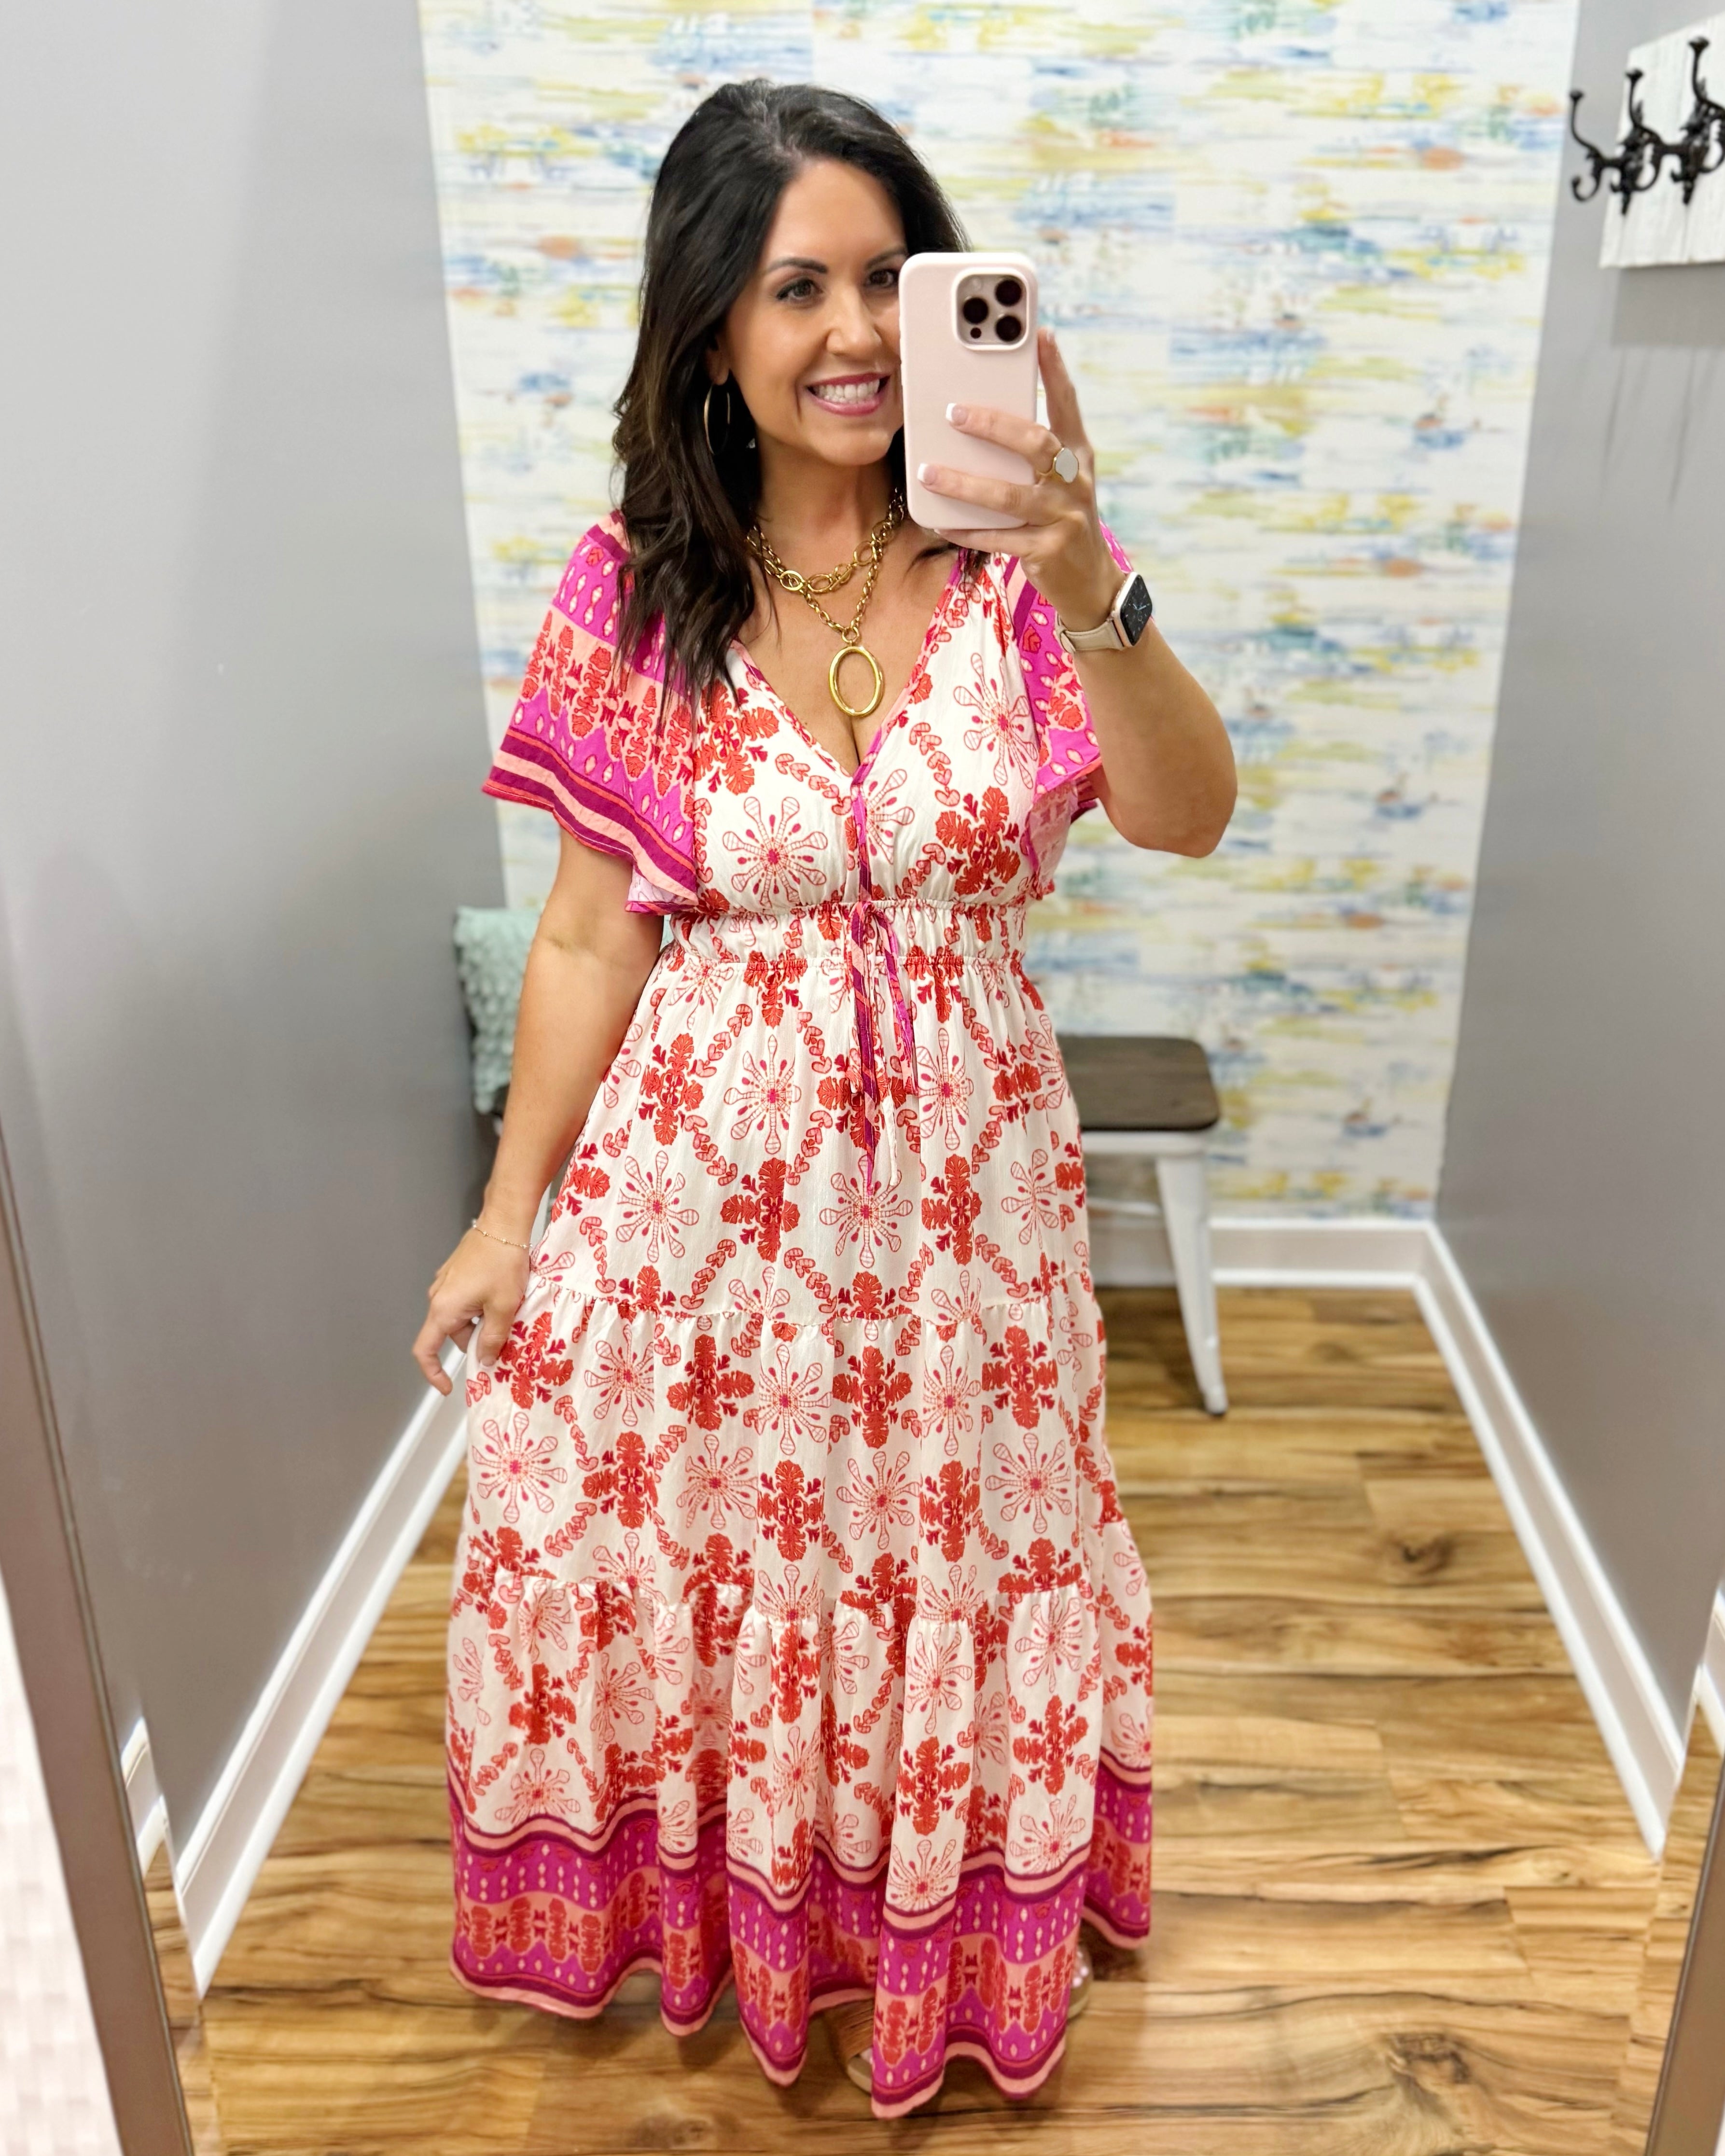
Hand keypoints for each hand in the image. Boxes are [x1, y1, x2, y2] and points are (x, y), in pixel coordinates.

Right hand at [411, 1227, 530, 1395]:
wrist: (503, 1224)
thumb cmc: (502, 1263)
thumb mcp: (504, 1308)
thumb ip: (493, 1339)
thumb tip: (485, 1360)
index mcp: (444, 1309)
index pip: (425, 1351)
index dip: (433, 1374)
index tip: (448, 1387)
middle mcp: (438, 1297)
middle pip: (451, 1334)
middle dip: (475, 1342)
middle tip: (504, 1339)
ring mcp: (446, 1283)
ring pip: (461, 1317)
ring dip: (481, 1322)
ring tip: (508, 1311)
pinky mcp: (456, 1273)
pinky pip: (464, 1300)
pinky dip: (480, 1307)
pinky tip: (502, 1297)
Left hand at [916, 327, 1119, 629]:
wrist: (1091, 583)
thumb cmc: (1063, 520)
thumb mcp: (1060, 481)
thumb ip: (1034, 452)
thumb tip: (982, 420)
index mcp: (1078, 456)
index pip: (1068, 405)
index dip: (1055, 370)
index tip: (1040, 334)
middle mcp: (1074, 482)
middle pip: (1036, 444)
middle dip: (994, 426)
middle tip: (954, 412)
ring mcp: (1062, 517)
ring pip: (1009, 495)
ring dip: (965, 484)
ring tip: (929, 471)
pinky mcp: (1046, 551)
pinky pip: (999, 538)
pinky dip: (968, 529)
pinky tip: (941, 521)